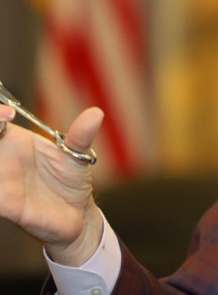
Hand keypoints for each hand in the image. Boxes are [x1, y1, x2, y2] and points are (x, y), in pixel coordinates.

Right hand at [0, 105, 104, 265]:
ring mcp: (2, 182)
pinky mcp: (5, 204)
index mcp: (15, 142)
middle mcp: (2, 160)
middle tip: (0, 129)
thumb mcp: (78, 154)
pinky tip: (4, 187)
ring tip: (1, 154)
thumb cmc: (71, 181)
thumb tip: (96, 113)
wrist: (77, 215)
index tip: (10, 115)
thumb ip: (81, 135)